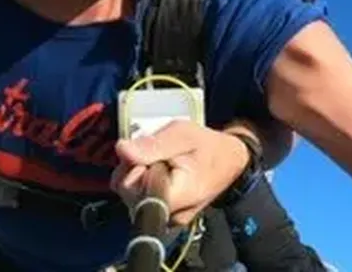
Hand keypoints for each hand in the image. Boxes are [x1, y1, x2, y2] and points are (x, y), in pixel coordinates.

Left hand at [111, 121, 249, 225]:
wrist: (229, 161)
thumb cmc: (207, 146)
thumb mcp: (182, 134)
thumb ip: (153, 144)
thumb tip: (122, 150)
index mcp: (176, 197)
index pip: (133, 190)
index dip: (134, 168)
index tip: (150, 154)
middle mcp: (169, 215)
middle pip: (127, 192)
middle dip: (132, 166)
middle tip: (155, 152)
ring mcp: (166, 217)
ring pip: (128, 194)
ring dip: (135, 171)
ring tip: (157, 159)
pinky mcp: (163, 212)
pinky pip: (137, 196)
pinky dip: (140, 179)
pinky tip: (155, 168)